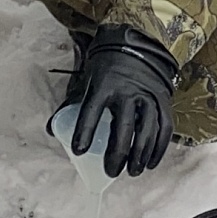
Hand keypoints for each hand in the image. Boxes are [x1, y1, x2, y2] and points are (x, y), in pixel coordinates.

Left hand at [70, 25, 178, 177]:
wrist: (136, 46)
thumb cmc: (106, 68)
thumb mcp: (87, 81)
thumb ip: (72, 105)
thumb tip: (52, 130)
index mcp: (104, 85)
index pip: (92, 111)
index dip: (85, 131)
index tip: (79, 150)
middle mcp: (128, 91)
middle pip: (123, 128)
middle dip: (117, 154)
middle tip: (111, 172)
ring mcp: (148, 96)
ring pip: (147, 130)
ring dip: (140, 155)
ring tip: (133, 171)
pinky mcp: (163, 100)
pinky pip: (164, 128)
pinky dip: (159, 148)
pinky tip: (151, 163)